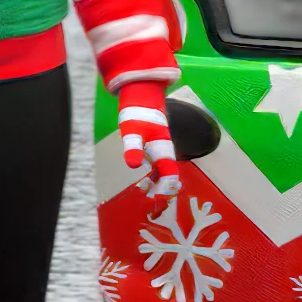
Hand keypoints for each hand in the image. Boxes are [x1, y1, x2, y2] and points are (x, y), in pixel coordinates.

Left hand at [114, 81, 181, 200]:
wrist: (141, 91)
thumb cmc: (137, 110)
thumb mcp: (132, 130)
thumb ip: (133, 147)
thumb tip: (133, 166)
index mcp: (164, 148)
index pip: (170, 175)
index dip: (165, 190)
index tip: (156, 202)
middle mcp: (164, 151)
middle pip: (169, 177)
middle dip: (163, 194)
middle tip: (153, 210)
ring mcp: (159, 149)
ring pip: (163, 173)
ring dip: (157, 187)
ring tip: (146, 198)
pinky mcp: (153, 146)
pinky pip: (158, 167)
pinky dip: (153, 178)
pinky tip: (144, 183)